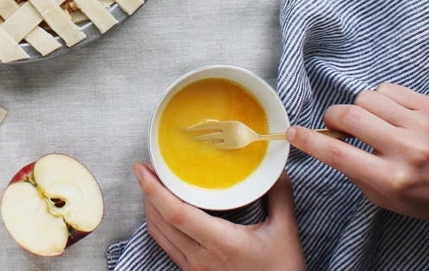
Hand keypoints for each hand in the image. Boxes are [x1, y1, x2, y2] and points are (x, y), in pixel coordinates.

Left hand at [133, 163, 304, 270]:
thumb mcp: (286, 232)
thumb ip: (280, 195)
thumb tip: (274, 167)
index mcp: (221, 244)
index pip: (176, 213)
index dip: (154, 189)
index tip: (142, 169)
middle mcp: (201, 258)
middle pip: (160, 220)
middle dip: (148, 191)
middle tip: (148, 167)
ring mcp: (194, 267)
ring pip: (158, 233)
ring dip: (151, 206)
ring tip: (153, 183)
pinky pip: (165, 244)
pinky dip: (159, 222)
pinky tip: (164, 208)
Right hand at [287, 83, 428, 221]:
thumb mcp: (389, 200)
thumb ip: (356, 174)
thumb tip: (328, 145)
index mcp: (392, 178)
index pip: (338, 154)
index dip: (308, 140)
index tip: (292, 133)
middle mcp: (406, 150)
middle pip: (348, 117)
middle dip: (332, 117)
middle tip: (338, 126)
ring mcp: (420, 125)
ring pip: (365, 98)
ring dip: (359, 109)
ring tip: (371, 122)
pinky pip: (387, 90)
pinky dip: (380, 100)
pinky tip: (390, 114)